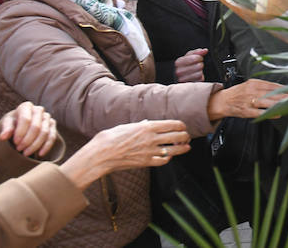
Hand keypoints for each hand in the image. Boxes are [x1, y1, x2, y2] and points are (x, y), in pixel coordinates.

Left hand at [0, 102, 57, 157]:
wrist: (22, 124)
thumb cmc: (14, 123)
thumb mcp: (7, 124)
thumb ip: (6, 129)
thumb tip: (2, 137)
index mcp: (26, 106)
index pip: (26, 119)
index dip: (21, 132)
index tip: (15, 142)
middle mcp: (39, 110)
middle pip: (36, 127)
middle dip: (27, 140)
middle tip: (19, 149)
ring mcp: (47, 117)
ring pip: (44, 133)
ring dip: (35, 145)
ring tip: (25, 153)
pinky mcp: (52, 125)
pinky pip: (52, 136)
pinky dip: (46, 146)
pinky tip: (40, 154)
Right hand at [60, 120, 190, 190]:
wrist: (101, 154)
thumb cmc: (110, 138)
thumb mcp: (126, 126)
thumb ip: (140, 125)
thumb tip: (147, 123)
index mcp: (147, 127)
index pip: (172, 124)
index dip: (180, 125)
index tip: (183, 126)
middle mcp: (151, 139)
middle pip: (176, 136)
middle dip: (184, 136)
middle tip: (187, 136)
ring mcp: (149, 151)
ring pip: (173, 150)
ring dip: (182, 148)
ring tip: (186, 147)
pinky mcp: (145, 162)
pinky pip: (162, 161)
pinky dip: (168, 158)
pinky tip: (169, 157)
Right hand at [174, 48, 206, 82]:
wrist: (182, 77)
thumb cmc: (186, 65)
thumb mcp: (189, 56)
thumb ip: (197, 52)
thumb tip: (205, 50)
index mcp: (178, 62)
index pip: (195, 58)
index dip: (200, 57)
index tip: (199, 58)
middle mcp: (178, 71)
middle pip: (199, 66)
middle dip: (200, 65)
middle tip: (198, 65)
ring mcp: (183, 80)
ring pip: (200, 73)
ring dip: (200, 72)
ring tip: (197, 71)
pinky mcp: (188, 85)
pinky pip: (200, 80)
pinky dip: (200, 78)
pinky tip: (196, 77)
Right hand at [208, 78, 287, 118]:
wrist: (222, 101)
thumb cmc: (238, 93)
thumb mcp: (250, 85)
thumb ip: (264, 87)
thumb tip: (280, 89)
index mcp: (254, 83)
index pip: (272, 85)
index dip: (283, 89)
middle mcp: (252, 91)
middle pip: (271, 93)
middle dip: (284, 96)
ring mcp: (249, 101)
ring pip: (267, 102)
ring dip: (279, 103)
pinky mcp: (246, 111)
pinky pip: (259, 112)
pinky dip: (269, 113)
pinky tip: (277, 114)